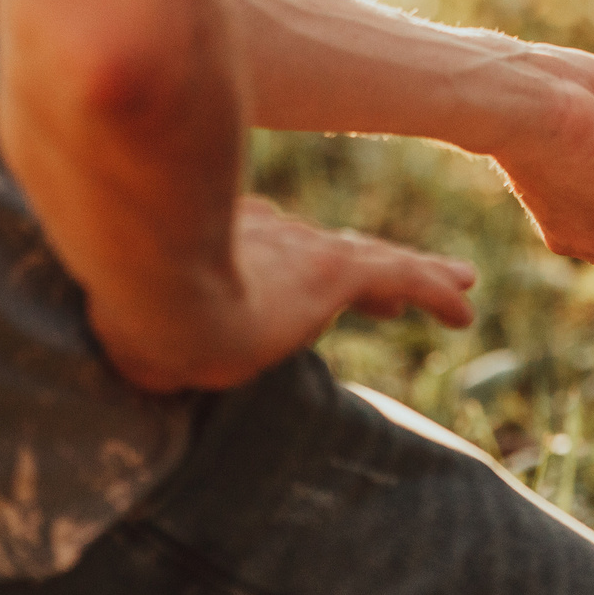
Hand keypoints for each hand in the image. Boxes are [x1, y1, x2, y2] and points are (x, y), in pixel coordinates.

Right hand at [93, 197, 476, 393]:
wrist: (152, 299)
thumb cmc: (128, 320)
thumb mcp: (131, 327)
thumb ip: (143, 335)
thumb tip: (134, 359)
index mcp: (214, 243)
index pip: (265, 254)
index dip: (293, 265)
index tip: (303, 289)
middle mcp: (261, 235)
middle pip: (325, 250)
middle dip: (361, 267)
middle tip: (392, 287)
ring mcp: (297, 249)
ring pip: (375, 260)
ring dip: (418, 274)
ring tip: (460, 282)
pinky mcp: (330, 270)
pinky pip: (402, 279)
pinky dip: (434, 291)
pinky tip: (465, 309)